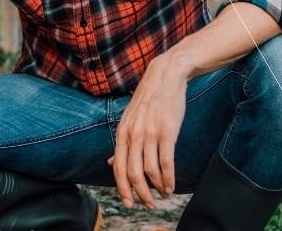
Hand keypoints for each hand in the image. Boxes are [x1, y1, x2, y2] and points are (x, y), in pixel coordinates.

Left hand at [107, 54, 187, 208]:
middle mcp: (133, 135)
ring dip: (157, 187)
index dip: (122, 188)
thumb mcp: (129, 119)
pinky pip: (166, 162)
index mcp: (122, 133)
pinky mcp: (167, 132)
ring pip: (150, 171)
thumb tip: (110, 162)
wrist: (165, 77)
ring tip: (163, 194)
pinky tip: (171, 186)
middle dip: (140, 194)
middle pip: (133, 173)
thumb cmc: (148, 100)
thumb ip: (121, 142)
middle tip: (148, 204)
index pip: (118, 167)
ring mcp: (149, 133)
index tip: (129, 202)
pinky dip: (169, 178)